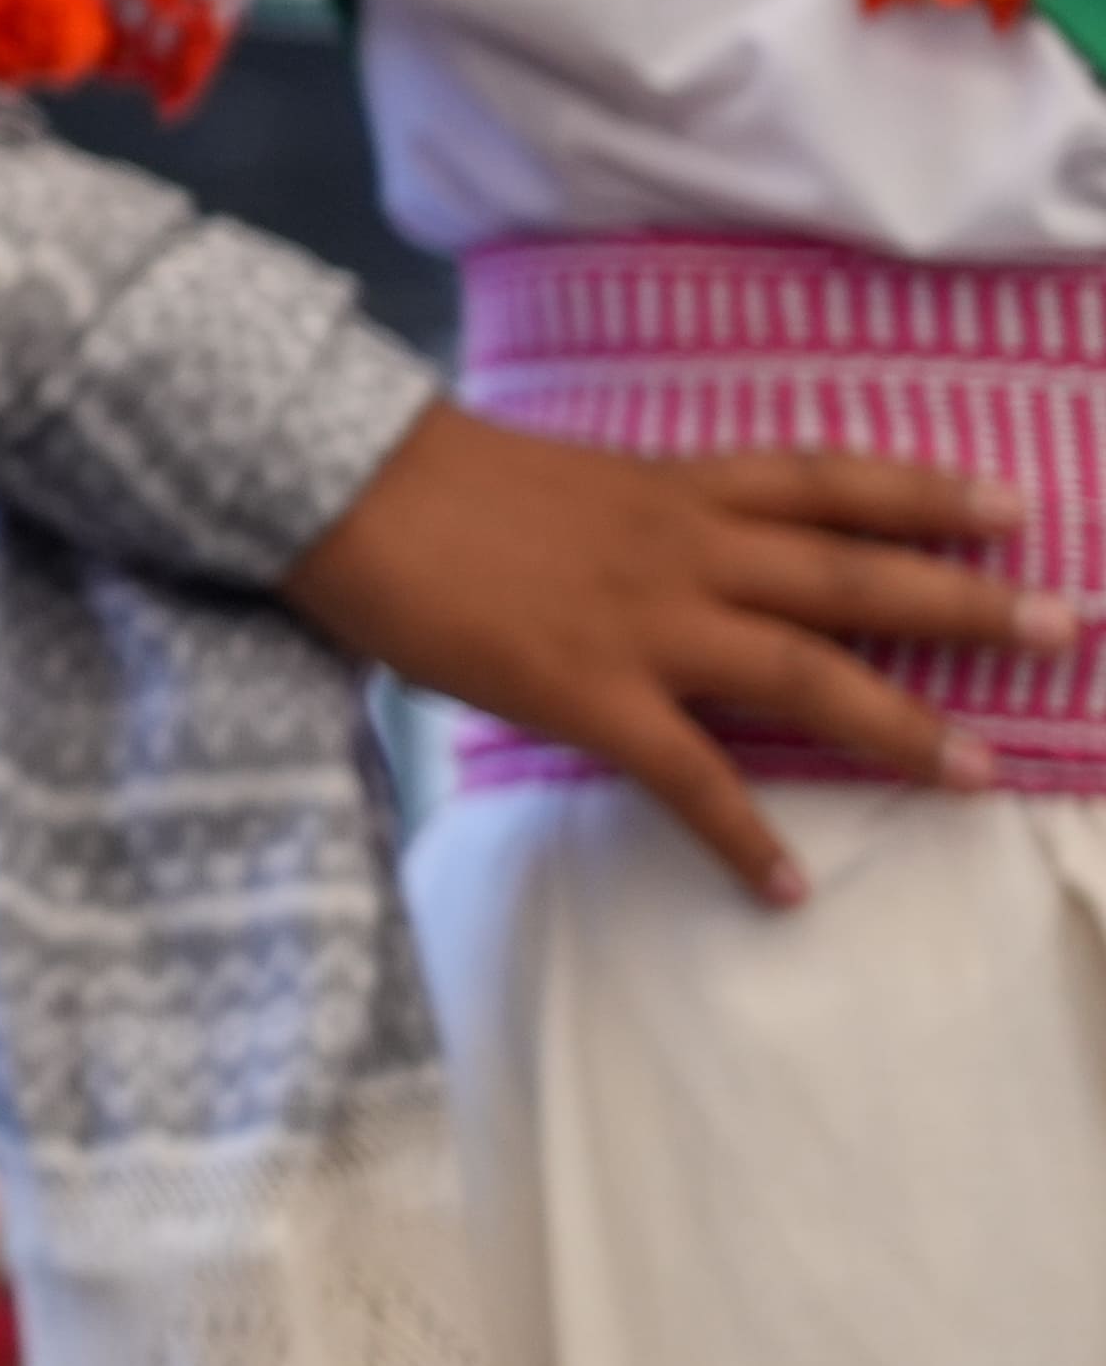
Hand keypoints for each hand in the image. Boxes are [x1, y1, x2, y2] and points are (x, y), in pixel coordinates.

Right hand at [281, 402, 1073, 906]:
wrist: (334, 481)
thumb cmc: (424, 479)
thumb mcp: (549, 479)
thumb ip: (618, 518)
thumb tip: (654, 552)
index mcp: (669, 485)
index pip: (824, 479)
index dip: (924, 491)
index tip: (1014, 508)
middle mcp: (681, 546)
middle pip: (852, 573)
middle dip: (965, 601)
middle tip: (1062, 626)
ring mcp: (641, 620)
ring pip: (805, 670)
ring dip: (902, 723)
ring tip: (981, 769)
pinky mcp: (587, 691)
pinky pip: (690, 778)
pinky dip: (746, 837)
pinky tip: (791, 887)